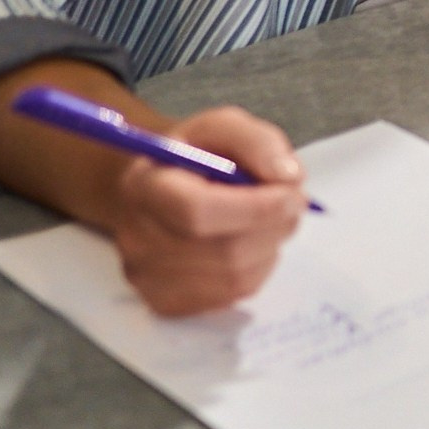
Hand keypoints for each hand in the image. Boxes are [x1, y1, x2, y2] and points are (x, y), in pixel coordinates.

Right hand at [106, 105, 307, 315]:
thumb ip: (258, 142)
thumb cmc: (195, 156)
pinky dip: (256, 268)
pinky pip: (232, 295)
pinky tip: (249, 242)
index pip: (198, 211)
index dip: (255, 208)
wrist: (161, 189)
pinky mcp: (165, 302)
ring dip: (269, 246)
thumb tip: (288, 177)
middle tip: (292, 201)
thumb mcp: (223, 127)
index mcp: (144, 187)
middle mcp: (137, 238)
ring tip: (268, 218)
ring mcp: (147, 277)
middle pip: (224, 251)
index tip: (290, 193)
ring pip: (235, 277)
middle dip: (273, 226)